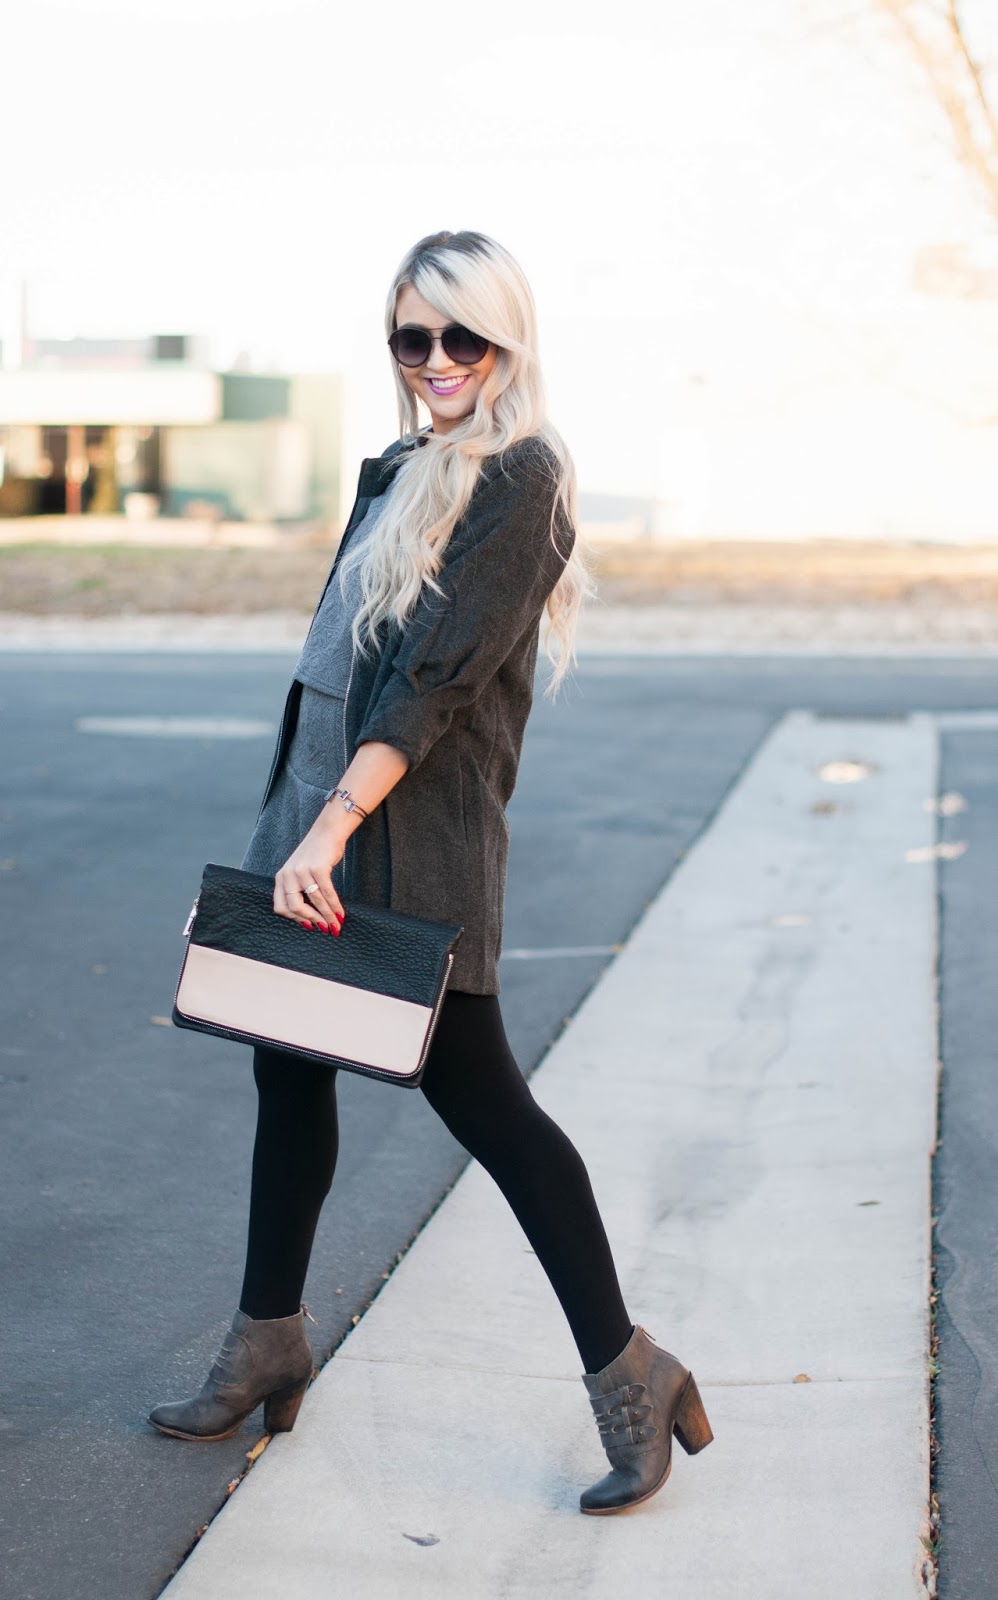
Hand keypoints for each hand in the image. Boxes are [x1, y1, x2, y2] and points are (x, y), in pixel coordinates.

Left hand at [273, 811, 348, 934]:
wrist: (327, 832)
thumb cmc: (315, 854)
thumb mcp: (299, 871)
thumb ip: (298, 889)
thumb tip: (310, 916)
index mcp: (281, 878)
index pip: (280, 907)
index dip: (294, 920)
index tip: (308, 925)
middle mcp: (288, 875)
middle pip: (295, 908)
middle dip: (311, 920)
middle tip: (324, 928)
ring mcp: (302, 871)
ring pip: (314, 902)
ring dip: (327, 916)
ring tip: (336, 925)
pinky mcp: (318, 868)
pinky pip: (327, 893)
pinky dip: (335, 906)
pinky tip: (340, 913)